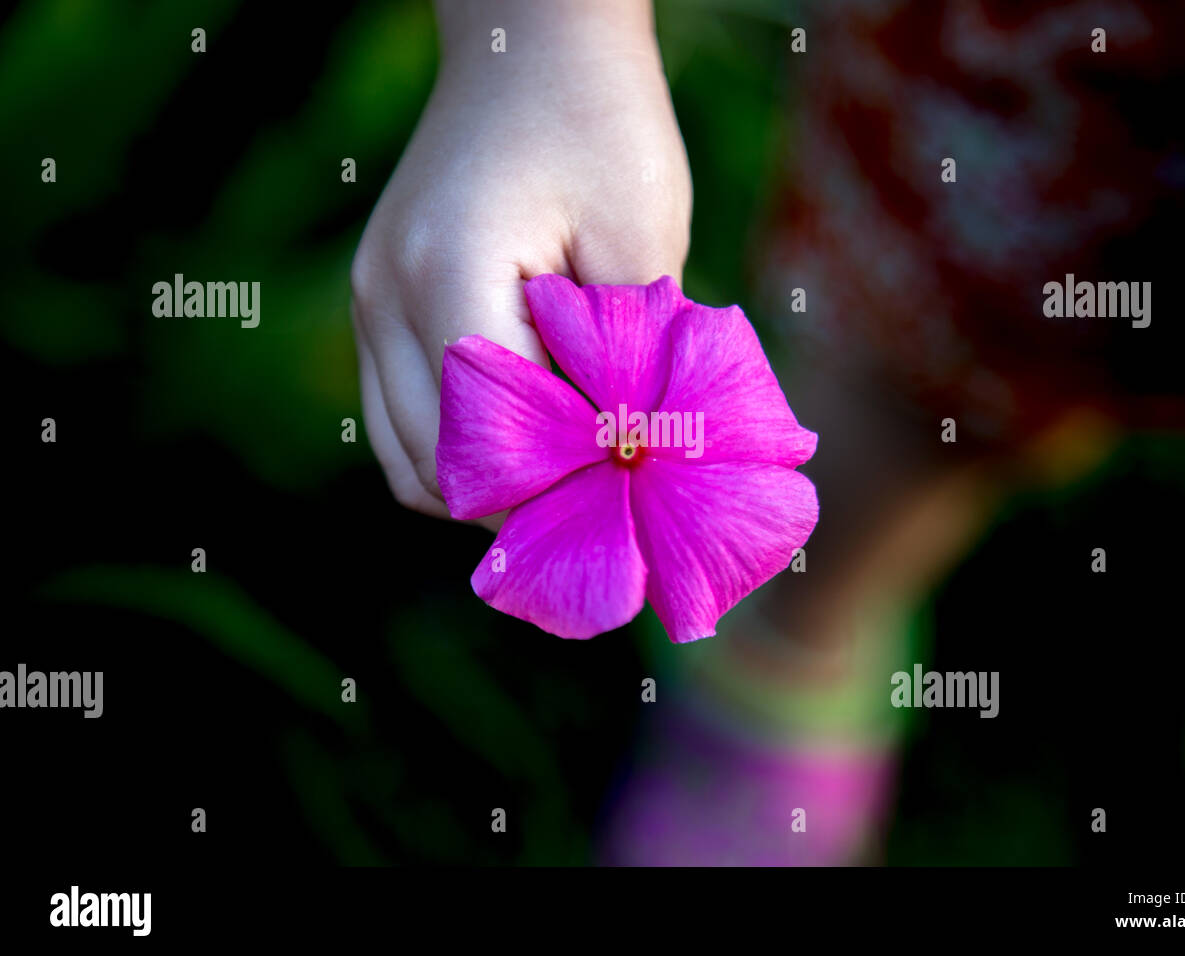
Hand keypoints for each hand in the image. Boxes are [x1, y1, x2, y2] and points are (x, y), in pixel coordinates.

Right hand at [350, 0, 691, 522]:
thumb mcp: (640, 237)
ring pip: (403, 457)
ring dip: (479, 485)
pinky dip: (457, 446)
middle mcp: (384, 297)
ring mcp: (368, 301)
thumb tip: (621, 457)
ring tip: (558, 484)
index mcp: (446, 274)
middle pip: (430, 467)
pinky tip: (524, 438)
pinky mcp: (378, 302)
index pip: (487, 438)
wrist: (533, 42)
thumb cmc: (602, 126)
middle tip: (592, 513)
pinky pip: (401, 415)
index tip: (618, 508)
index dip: (554, 489)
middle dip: (514, 506)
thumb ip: (621, 356)